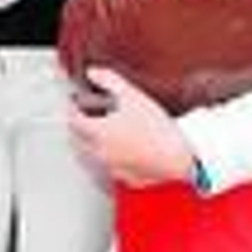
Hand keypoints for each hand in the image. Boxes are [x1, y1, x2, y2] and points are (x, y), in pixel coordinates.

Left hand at [67, 67, 195, 187]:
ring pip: (90, 157)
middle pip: (76, 140)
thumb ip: (110, 81)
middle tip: (86, 118)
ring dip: (90, 146)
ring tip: (102, 135)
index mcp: (97, 132)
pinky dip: (109, 161)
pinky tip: (121, 153)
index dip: (72, 109)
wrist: (179, 161)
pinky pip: (109, 170)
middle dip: (78, 128)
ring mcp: (111, 168)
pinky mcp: (125, 179)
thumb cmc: (157, 131)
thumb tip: (93, 72)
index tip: (75, 104)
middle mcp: (99, 153)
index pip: (72, 120)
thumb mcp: (133, 97)